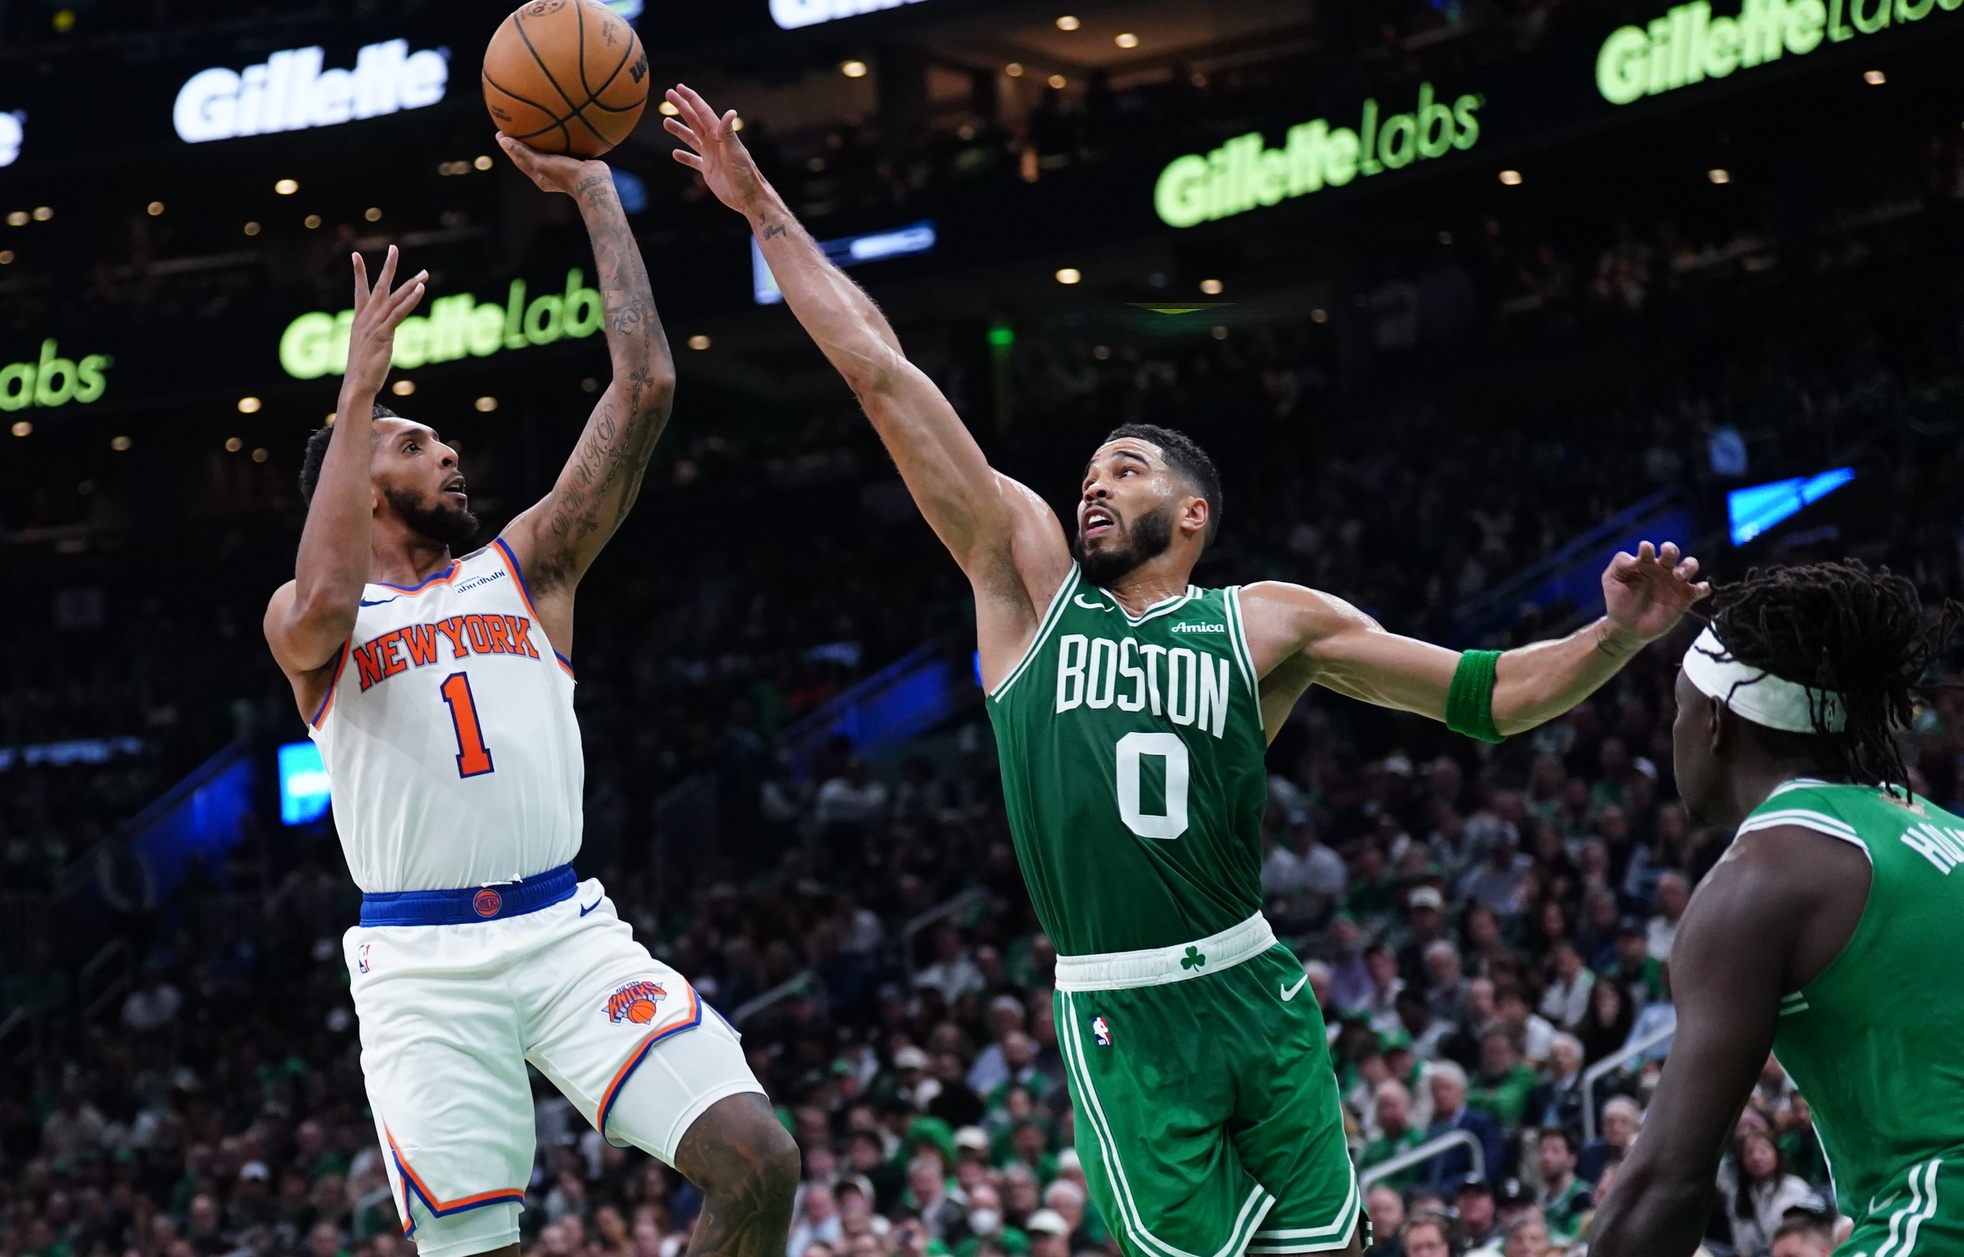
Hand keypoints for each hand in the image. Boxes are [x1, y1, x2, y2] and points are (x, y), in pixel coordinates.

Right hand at [342, 245, 425, 401]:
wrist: (357, 384)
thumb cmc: (363, 371)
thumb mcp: (368, 349)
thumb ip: (375, 338)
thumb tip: (380, 339)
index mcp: (360, 320)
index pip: (359, 291)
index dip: (358, 273)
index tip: (354, 255)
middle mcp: (366, 319)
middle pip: (379, 286)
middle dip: (387, 266)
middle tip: (394, 247)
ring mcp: (375, 325)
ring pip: (394, 298)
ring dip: (411, 284)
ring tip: (424, 272)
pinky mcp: (384, 333)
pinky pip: (399, 312)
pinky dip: (410, 300)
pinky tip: (420, 290)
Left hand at [496, 133, 609, 196]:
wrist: (594, 181)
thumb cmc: (565, 174)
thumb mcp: (541, 163)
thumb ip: (523, 153)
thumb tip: (503, 141)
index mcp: (538, 175)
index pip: (519, 159)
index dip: (509, 147)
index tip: (500, 132)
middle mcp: (548, 171)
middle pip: (530, 155)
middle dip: (521, 142)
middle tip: (514, 125)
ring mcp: (561, 166)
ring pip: (546, 151)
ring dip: (540, 140)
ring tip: (534, 124)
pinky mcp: (574, 160)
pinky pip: (561, 147)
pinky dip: (557, 138)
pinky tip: (558, 127)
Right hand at [663, 83, 770, 212]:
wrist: (749, 197)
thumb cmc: (745, 175)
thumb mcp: (736, 152)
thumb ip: (729, 133)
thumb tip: (729, 112)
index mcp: (719, 136)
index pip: (702, 113)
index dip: (691, 100)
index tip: (679, 88)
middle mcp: (714, 143)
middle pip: (694, 121)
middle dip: (682, 107)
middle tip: (668, 94)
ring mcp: (710, 156)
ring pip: (692, 138)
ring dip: (679, 130)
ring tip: (666, 122)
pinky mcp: (708, 170)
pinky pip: (693, 160)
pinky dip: (684, 156)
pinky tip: (675, 153)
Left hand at [1602, 540, 1709, 644]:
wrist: (1627, 627)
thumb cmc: (1619, 601)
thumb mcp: (1611, 580)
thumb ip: (1619, 564)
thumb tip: (1633, 558)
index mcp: (1644, 562)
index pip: (1648, 549)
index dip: (1647, 548)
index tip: (1644, 553)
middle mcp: (1662, 569)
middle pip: (1672, 552)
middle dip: (1671, 549)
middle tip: (1666, 555)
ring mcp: (1675, 583)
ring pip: (1690, 565)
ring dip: (1688, 566)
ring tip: (1678, 576)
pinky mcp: (1685, 598)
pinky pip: (1701, 589)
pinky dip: (1704, 587)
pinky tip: (1700, 589)